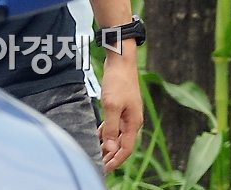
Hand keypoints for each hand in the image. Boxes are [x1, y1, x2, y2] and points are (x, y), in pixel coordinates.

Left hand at [98, 44, 142, 171]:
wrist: (120, 60)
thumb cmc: (117, 82)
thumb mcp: (111, 106)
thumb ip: (111, 129)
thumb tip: (111, 150)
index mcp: (134, 123)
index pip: (126, 149)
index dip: (115, 161)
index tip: (104, 169)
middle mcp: (132, 120)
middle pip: (122, 144)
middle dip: (111, 156)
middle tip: (98, 164)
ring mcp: (127, 112)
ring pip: (117, 134)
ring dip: (108, 144)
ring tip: (96, 152)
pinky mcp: (120, 105)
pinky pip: (114, 124)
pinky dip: (107, 131)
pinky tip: (98, 134)